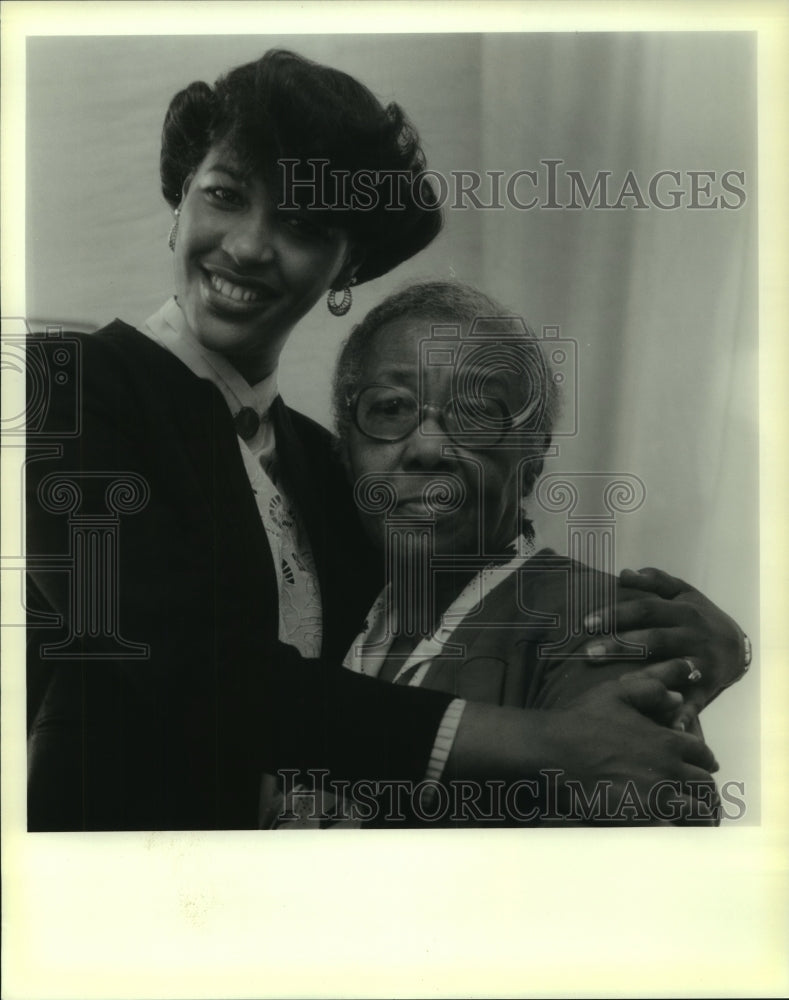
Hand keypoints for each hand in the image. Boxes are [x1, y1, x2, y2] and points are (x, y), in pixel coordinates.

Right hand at [547, 671, 719, 823]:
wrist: (554, 750)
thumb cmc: (583, 718)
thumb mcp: (616, 691)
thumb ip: (652, 690)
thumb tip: (679, 699)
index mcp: (667, 741)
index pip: (703, 755)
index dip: (706, 760)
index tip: (705, 766)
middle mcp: (668, 770)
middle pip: (704, 786)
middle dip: (706, 789)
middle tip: (703, 794)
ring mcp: (655, 796)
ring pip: (695, 811)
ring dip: (699, 812)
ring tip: (698, 817)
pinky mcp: (640, 817)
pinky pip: (671, 829)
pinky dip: (676, 829)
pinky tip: (672, 828)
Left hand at [580, 566, 747, 729]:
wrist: (738, 645)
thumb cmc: (700, 616)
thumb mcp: (683, 593)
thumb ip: (655, 581)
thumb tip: (624, 573)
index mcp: (682, 611)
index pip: (645, 609)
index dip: (617, 614)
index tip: (586, 622)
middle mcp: (692, 635)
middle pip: (654, 638)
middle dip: (620, 646)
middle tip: (588, 654)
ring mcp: (701, 662)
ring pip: (672, 668)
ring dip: (647, 678)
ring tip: (619, 686)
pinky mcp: (707, 687)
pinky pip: (694, 702)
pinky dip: (683, 714)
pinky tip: (669, 727)